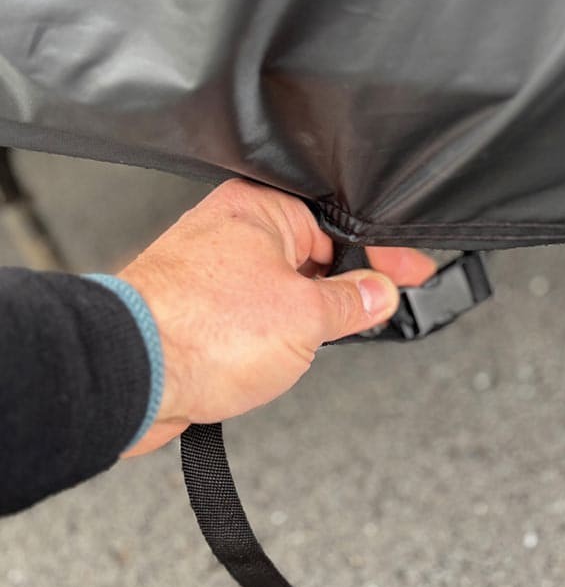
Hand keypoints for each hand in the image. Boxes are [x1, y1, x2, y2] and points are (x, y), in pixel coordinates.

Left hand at [118, 179, 435, 456]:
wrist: (129, 376)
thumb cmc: (201, 331)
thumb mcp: (305, 318)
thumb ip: (351, 303)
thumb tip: (379, 293)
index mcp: (262, 210)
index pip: (341, 225)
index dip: (383, 254)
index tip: (412, 273)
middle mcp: (235, 231)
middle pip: (314, 252)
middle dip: (346, 285)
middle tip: (377, 310)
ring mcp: (216, 269)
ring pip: (286, 284)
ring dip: (311, 312)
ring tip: (320, 339)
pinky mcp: (202, 306)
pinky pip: (258, 308)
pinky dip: (279, 327)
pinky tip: (283, 351)